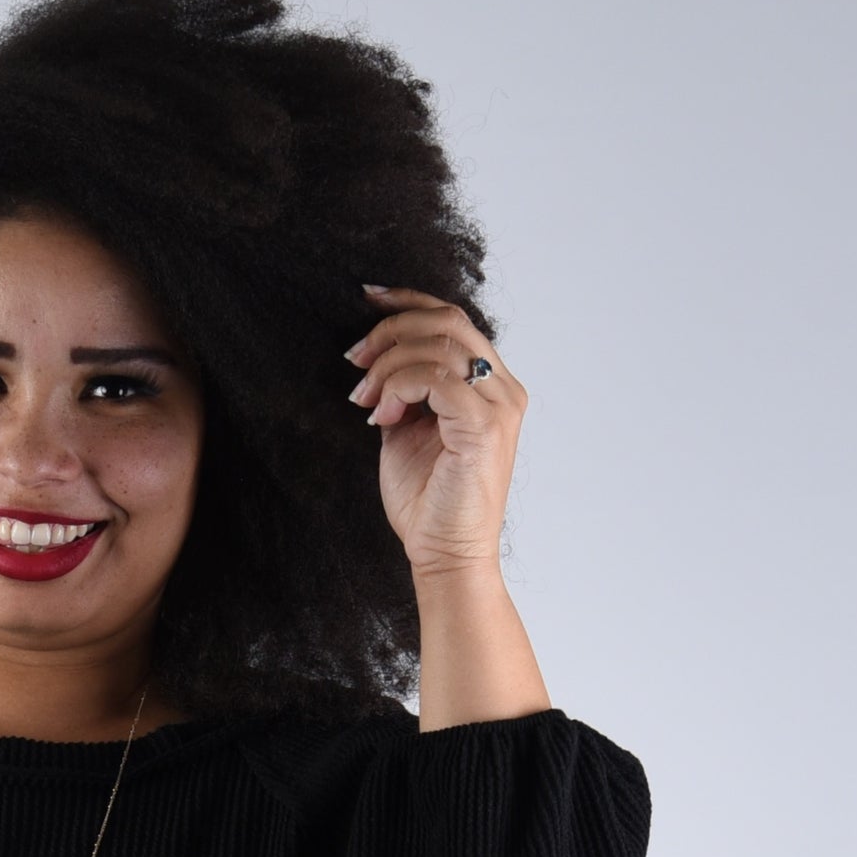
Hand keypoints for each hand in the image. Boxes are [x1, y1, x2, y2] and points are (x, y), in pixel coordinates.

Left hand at [345, 287, 527, 575]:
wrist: (445, 558)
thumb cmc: (427, 506)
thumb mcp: (407, 434)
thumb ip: (405, 393)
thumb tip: (379, 363)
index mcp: (490, 386)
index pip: (454, 319)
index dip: (410, 300)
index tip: (368, 298)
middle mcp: (502, 389)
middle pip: (447, 320)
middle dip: (391, 330)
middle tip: (354, 358)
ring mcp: (498, 406)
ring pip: (439, 345)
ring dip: (388, 364)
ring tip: (363, 397)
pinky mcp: (484, 427)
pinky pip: (436, 379)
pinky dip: (399, 389)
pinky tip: (382, 418)